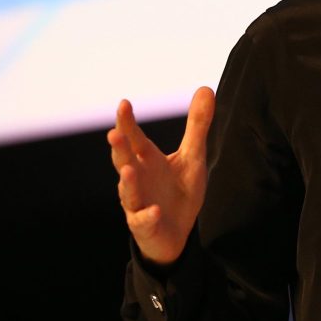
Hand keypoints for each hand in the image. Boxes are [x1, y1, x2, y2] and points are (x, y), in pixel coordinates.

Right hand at [109, 86, 214, 266]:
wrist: (177, 232)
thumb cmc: (179, 191)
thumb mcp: (192, 156)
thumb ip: (197, 125)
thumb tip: (206, 87)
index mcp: (147, 160)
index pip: (134, 137)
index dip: (128, 122)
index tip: (124, 104)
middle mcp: (137, 178)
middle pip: (124, 160)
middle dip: (119, 148)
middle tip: (114, 133)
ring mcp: (138, 202)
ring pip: (128, 191)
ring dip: (127, 181)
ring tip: (127, 170)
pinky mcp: (145, 225)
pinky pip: (143, 220)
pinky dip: (147, 215)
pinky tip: (154, 210)